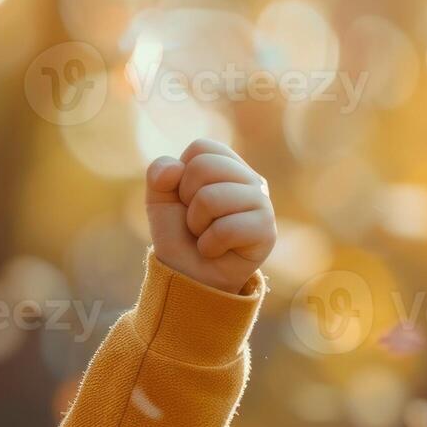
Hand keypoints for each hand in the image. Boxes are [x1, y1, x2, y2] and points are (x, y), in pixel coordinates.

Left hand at [145, 138, 275, 294]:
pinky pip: (226, 228)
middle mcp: (251, 180)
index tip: (186, 199)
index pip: (201, 148)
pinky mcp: (267, 232)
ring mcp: (263, 204)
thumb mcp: (160, 201)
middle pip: (205, 166)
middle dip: (188, 200)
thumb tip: (174, 169)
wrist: (188, 278)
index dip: (182, 176)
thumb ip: (159, 174)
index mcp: (228, 167)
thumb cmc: (180, 237)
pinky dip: (210, 244)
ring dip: (197, 224)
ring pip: (211, 197)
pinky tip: (217, 251)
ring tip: (206, 236)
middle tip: (197, 221)